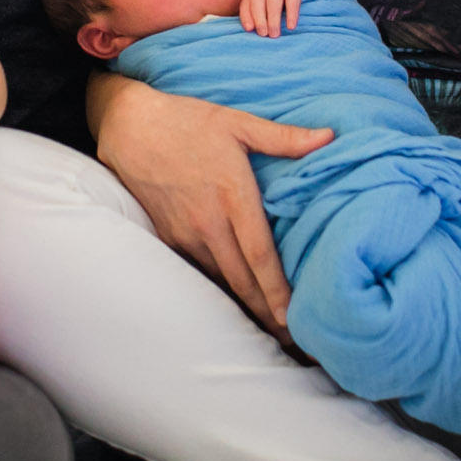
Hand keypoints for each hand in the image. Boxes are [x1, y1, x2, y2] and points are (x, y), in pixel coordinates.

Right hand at [95, 79, 330, 334]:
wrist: (131, 126)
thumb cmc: (188, 121)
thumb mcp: (238, 122)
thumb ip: (284, 138)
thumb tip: (329, 137)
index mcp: (231, 194)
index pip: (259, 254)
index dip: (276, 289)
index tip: (293, 317)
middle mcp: (208, 222)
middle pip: (242, 279)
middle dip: (267, 313)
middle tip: (294, 339)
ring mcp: (186, 233)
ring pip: (220, 281)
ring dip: (244, 307)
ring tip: (271, 329)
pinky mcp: (169, 236)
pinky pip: (199, 272)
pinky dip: (219, 292)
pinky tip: (235, 306)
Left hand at [239, 0, 302, 36]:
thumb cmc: (273, 4)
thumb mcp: (262, 8)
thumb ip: (255, 18)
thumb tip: (252, 31)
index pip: (246, 4)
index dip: (246, 17)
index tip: (250, 30)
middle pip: (257, 1)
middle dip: (259, 19)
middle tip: (263, 34)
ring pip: (273, 2)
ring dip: (273, 19)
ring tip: (275, 34)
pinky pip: (292, 1)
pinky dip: (291, 15)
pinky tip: (290, 27)